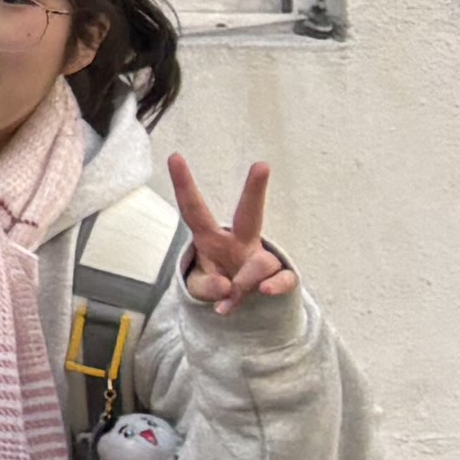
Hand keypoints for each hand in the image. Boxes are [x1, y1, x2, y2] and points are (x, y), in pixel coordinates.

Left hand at [166, 155, 293, 309]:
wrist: (243, 303)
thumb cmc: (216, 284)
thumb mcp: (200, 288)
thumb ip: (207, 288)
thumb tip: (226, 286)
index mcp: (211, 239)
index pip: (195, 210)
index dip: (184, 186)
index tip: (174, 156)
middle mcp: (239, 242)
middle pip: (248, 212)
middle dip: (254, 189)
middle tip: (262, 165)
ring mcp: (261, 258)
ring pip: (261, 263)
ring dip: (246, 283)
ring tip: (233, 295)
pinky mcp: (280, 275)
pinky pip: (285, 277)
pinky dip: (275, 287)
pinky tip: (265, 293)